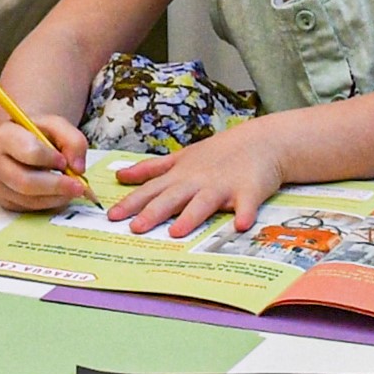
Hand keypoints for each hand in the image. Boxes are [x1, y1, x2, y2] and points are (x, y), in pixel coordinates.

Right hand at [0, 115, 90, 212]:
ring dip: (56, 197)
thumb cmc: (39, 133)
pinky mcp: (3, 199)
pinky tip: (59, 194)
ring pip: (27, 198)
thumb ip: (73, 141)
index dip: (50, 159)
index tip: (64, 161)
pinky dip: (49, 203)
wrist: (25, 140)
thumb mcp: (58, 126)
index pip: (28, 151)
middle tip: (79, 185)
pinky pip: (28, 207)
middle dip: (56, 185)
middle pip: (25, 181)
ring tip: (72, 188)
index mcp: (5, 135)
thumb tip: (77, 168)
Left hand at [108, 119, 285, 236]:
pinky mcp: (249, 190)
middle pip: (173, 198)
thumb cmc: (219, 153)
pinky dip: (245, 213)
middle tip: (136, 228)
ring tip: (177, 231)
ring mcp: (223, 186)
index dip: (132, 202)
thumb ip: (153, 169)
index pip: (152, 190)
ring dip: (191, 216)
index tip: (112, 216)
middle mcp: (198, 181)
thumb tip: (121, 176)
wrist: (261, 141)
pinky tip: (241, 225)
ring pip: (204, 203)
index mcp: (181, 175)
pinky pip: (247, 204)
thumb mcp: (182, 157)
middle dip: (153, 212)